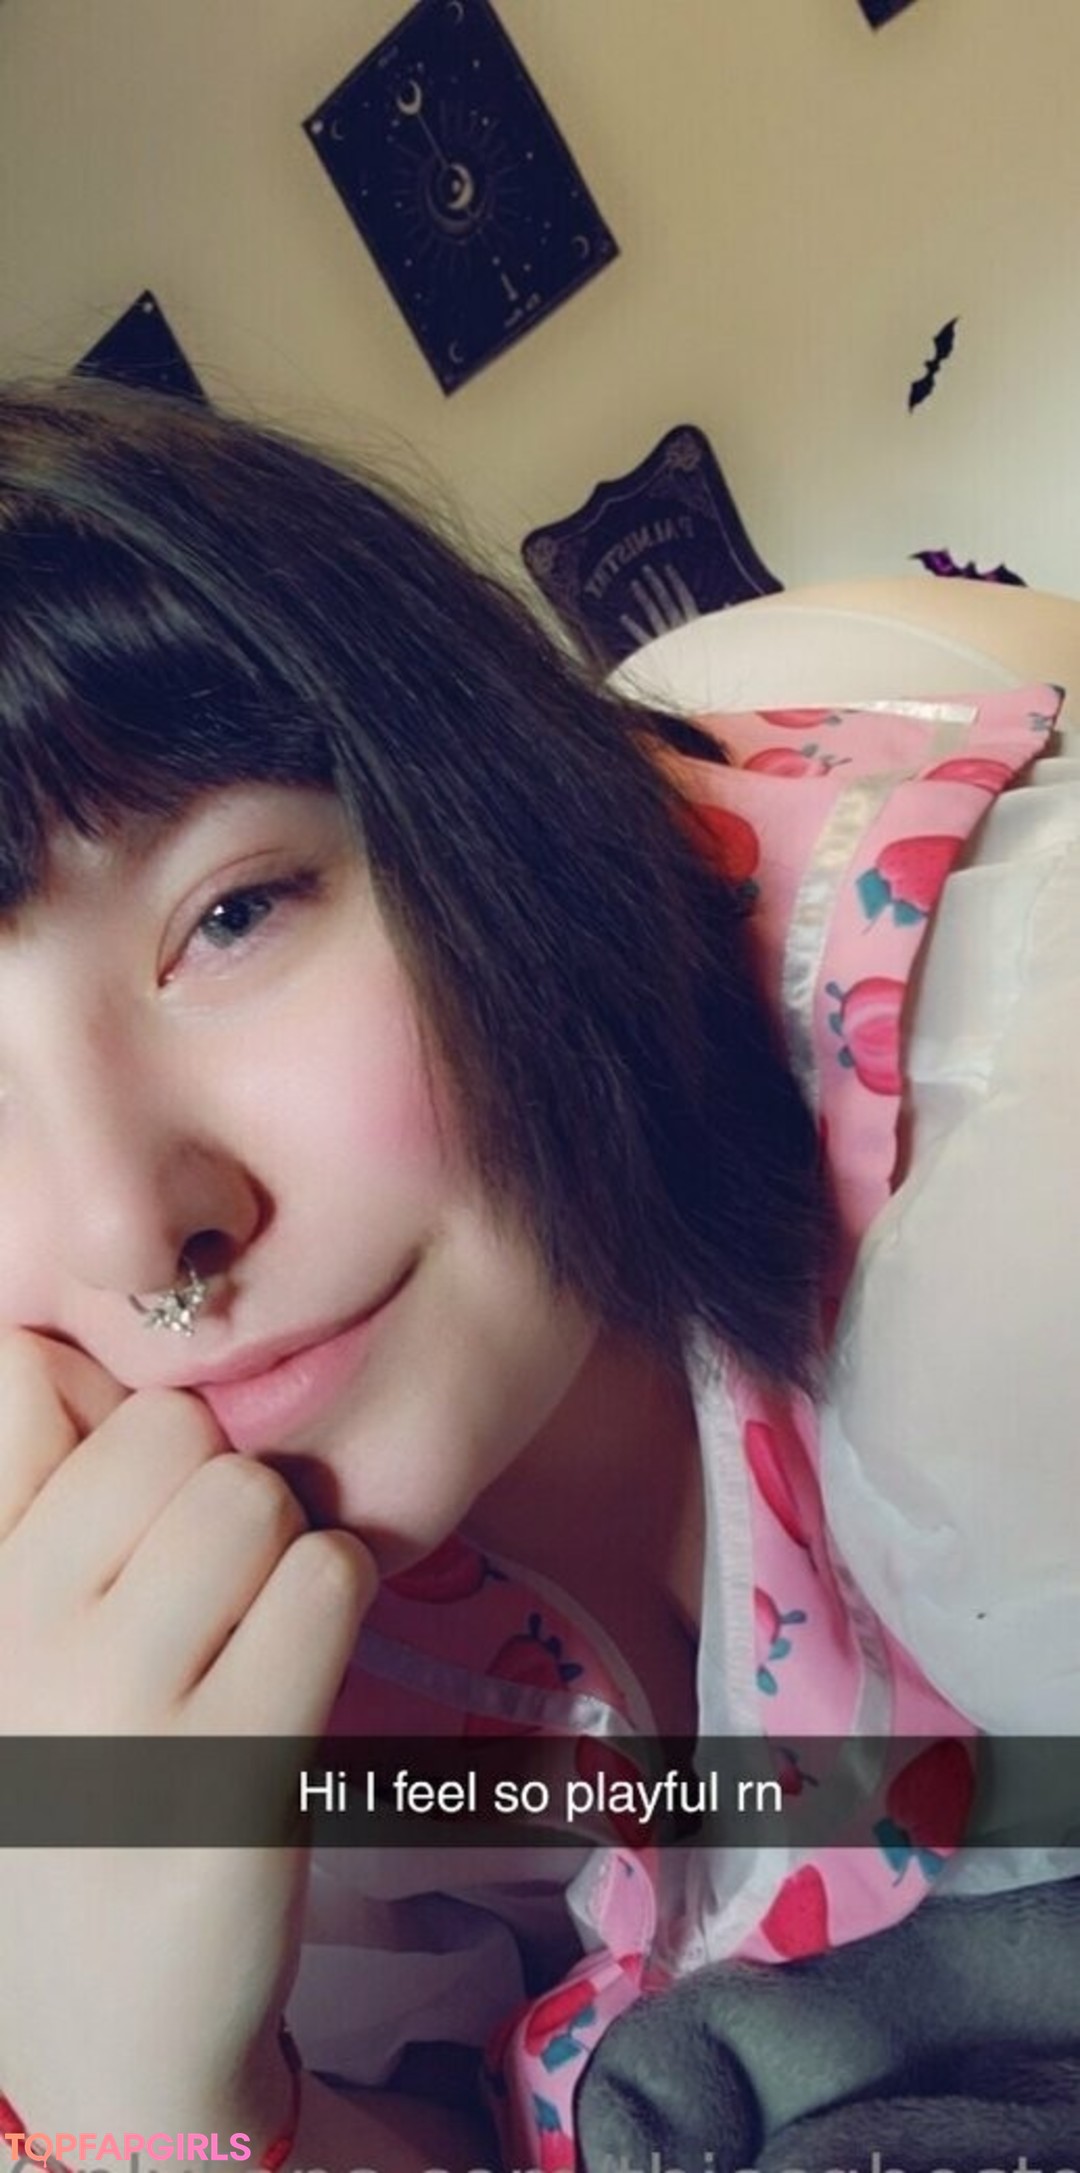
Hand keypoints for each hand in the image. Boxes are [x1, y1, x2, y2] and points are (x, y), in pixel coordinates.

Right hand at [0, 1330, 374, 2140]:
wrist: (108, 2043)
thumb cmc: (71, 1808)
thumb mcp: (11, 1655)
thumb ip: (35, 1504)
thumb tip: (73, 1353)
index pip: (22, 1373)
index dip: (110, 1409)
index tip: (132, 1496)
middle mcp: (11, 1634)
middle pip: (167, 1426)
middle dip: (212, 1481)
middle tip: (209, 1582)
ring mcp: (111, 1704)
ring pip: (252, 1493)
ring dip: (283, 1546)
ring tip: (254, 1628)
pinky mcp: (227, 1765)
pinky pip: (324, 1579)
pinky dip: (337, 1604)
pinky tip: (299, 1668)